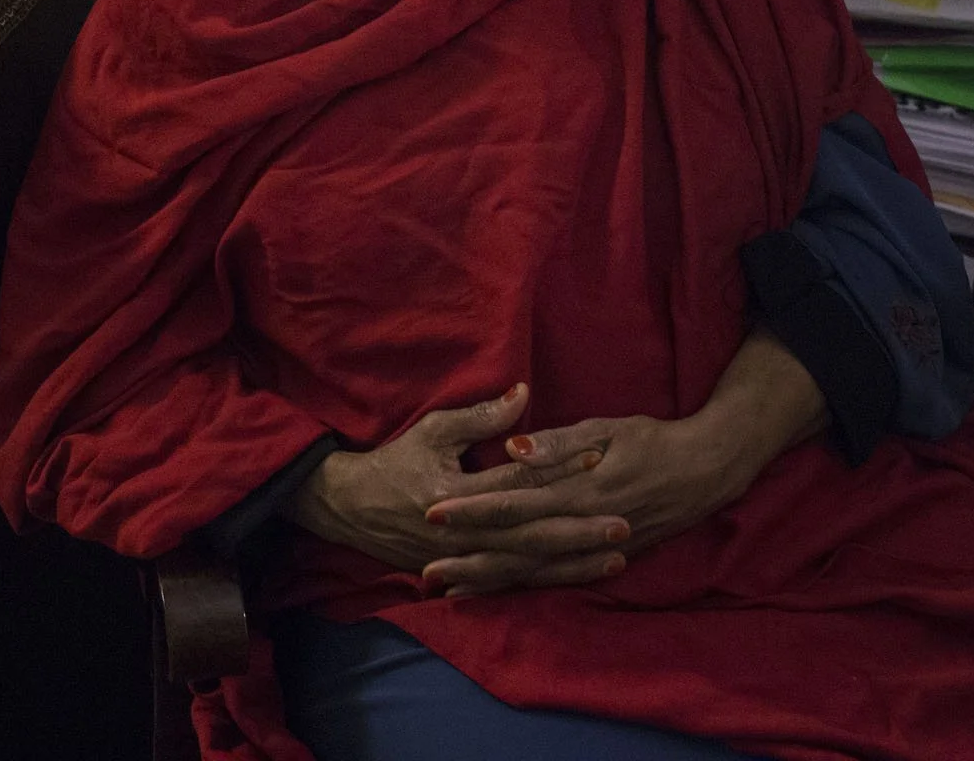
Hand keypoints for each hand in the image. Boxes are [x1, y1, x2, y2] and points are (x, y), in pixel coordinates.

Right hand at [286, 384, 626, 586]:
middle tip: (624, 523)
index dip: (558, 468)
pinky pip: (512, 580)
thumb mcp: (433, 430)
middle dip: (579, 530)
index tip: (598, 456)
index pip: (518, 480)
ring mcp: (463, 559)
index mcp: (455, 492)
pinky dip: (547, 579)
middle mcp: (463, 533)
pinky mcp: (464, 573)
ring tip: (617, 556)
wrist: (349, 508)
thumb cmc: (395, 461)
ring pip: (527, 565)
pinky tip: (579, 577)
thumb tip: (523, 394)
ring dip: (573, 563)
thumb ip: (481, 417)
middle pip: (531, 533)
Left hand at [419, 411, 753, 597]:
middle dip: (471, 556)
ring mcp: (596, 547)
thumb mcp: (607, 429)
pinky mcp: (608, 558)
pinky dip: (526, 586)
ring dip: (492, 579)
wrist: (707, 469)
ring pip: (536, 569)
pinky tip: (497, 590)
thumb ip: (559, 443)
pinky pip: (559, 578)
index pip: (515, 500)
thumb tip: (513, 449)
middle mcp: (584, 524)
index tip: (433, 511)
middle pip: (518, 545)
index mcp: (579, 488)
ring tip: (449, 588)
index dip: (474, 509)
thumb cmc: (653, 439)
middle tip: (425, 569)